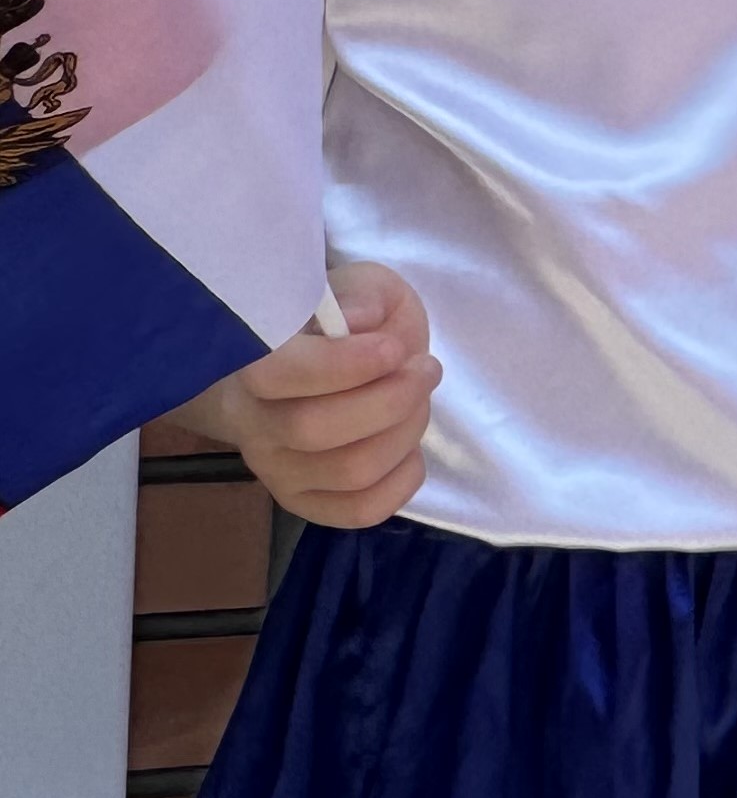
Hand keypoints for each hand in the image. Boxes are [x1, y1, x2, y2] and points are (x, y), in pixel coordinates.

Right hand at [168, 262, 437, 528]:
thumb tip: (358, 322)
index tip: (394, 348)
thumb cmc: (337, 323)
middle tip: (424, 370)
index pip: (278, 374)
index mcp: (251, 360)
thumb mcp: (357, 286)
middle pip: (315, 429)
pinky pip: (360, 511)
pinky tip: (409, 449)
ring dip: (405, 433)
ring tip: (418, 401)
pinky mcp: (305, 501)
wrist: (314, 366)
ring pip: (348, 471)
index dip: (344, 365)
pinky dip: (402, 481)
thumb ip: (362, 296)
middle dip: (391, 399)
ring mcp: (275, 469)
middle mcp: (253, 421)